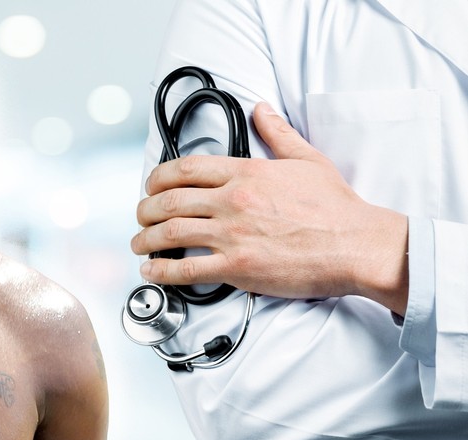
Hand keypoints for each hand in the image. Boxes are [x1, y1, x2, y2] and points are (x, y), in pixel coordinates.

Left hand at [132, 102, 407, 313]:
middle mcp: (234, 201)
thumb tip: (262, 110)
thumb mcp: (307, 160)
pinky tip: (152, 271)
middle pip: (170, 201)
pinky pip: (187, 268)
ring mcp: (233, 235)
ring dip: (146, 239)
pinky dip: (162, 271)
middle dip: (145, 209)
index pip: (186, 168)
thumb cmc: (336, 208)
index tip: (151, 185)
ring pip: (171, 233)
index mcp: (247, 173)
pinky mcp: (238, 267)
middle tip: (141, 216)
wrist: (357, 245)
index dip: (158, 177)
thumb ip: (278, 133)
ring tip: (139, 243)